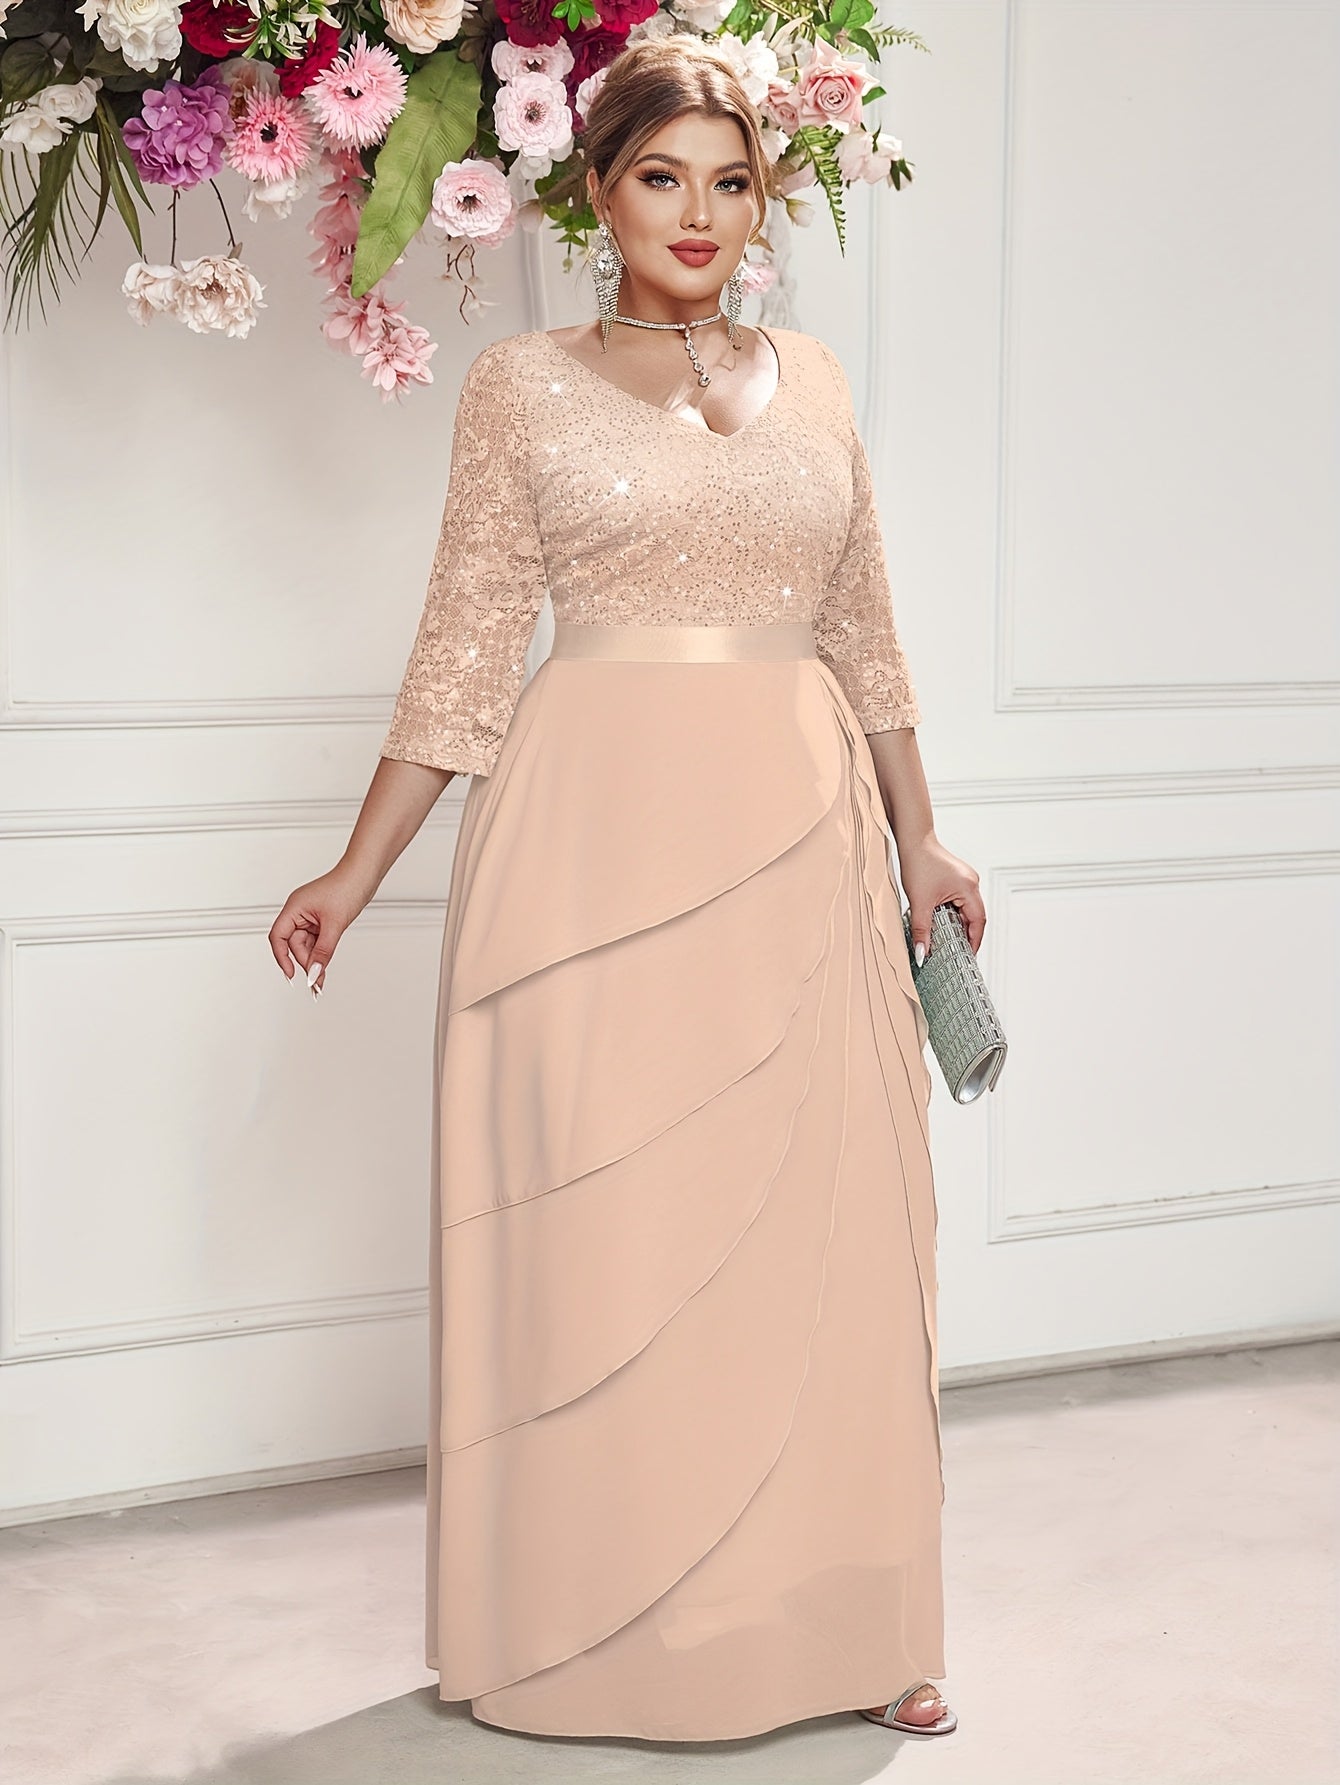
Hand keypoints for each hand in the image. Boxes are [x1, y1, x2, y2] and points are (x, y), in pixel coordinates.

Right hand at [268, 864, 373, 995]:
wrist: (364, 875)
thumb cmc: (348, 887)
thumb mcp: (335, 925)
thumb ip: (323, 951)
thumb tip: (314, 972)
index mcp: (294, 907)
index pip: (278, 936)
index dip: (281, 958)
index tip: (291, 975)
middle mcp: (299, 911)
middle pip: (294, 944)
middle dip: (305, 962)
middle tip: (316, 982)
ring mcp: (310, 915)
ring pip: (306, 944)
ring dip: (313, 960)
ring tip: (321, 980)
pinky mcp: (321, 919)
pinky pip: (316, 940)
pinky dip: (320, 953)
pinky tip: (323, 966)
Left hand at [897, 837, 984, 963]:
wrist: (912, 840)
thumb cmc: (918, 863)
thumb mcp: (919, 902)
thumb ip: (922, 931)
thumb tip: (923, 953)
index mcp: (969, 888)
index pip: (978, 922)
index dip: (974, 941)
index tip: (967, 957)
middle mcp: (971, 883)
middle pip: (974, 917)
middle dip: (966, 936)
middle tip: (957, 954)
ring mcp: (965, 880)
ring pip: (966, 909)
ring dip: (958, 925)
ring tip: (948, 942)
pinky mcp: (957, 878)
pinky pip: (960, 901)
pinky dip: (953, 914)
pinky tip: (942, 923)